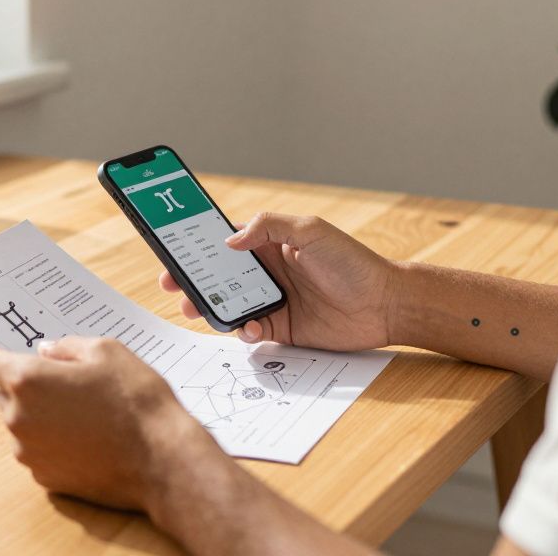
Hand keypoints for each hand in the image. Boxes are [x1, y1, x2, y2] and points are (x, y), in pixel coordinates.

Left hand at [0, 336, 221, 510]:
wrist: (160, 460)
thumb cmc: (135, 400)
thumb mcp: (107, 352)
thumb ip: (67, 347)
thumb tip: (46, 352)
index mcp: (27, 380)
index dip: (4, 356)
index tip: (21, 357)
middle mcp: (18, 418)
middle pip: (4, 395)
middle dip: (27, 387)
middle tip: (69, 385)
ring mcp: (29, 453)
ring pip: (21, 425)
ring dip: (39, 416)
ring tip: (84, 415)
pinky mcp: (45, 478)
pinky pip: (37, 451)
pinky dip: (52, 444)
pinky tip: (87, 440)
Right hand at [160, 212, 399, 350]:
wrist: (385, 304)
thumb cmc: (351, 262)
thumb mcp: (310, 231)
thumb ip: (269, 226)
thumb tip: (230, 241)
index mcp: (270, 244)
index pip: (225, 242)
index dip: (198, 247)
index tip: (174, 250)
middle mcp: (267, 273)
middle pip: (219, 277)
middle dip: (193, 280)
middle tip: (173, 286)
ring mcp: (273, 301)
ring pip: (229, 305)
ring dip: (209, 307)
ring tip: (197, 309)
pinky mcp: (282, 329)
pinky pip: (250, 331)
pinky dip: (242, 330)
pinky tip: (249, 327)